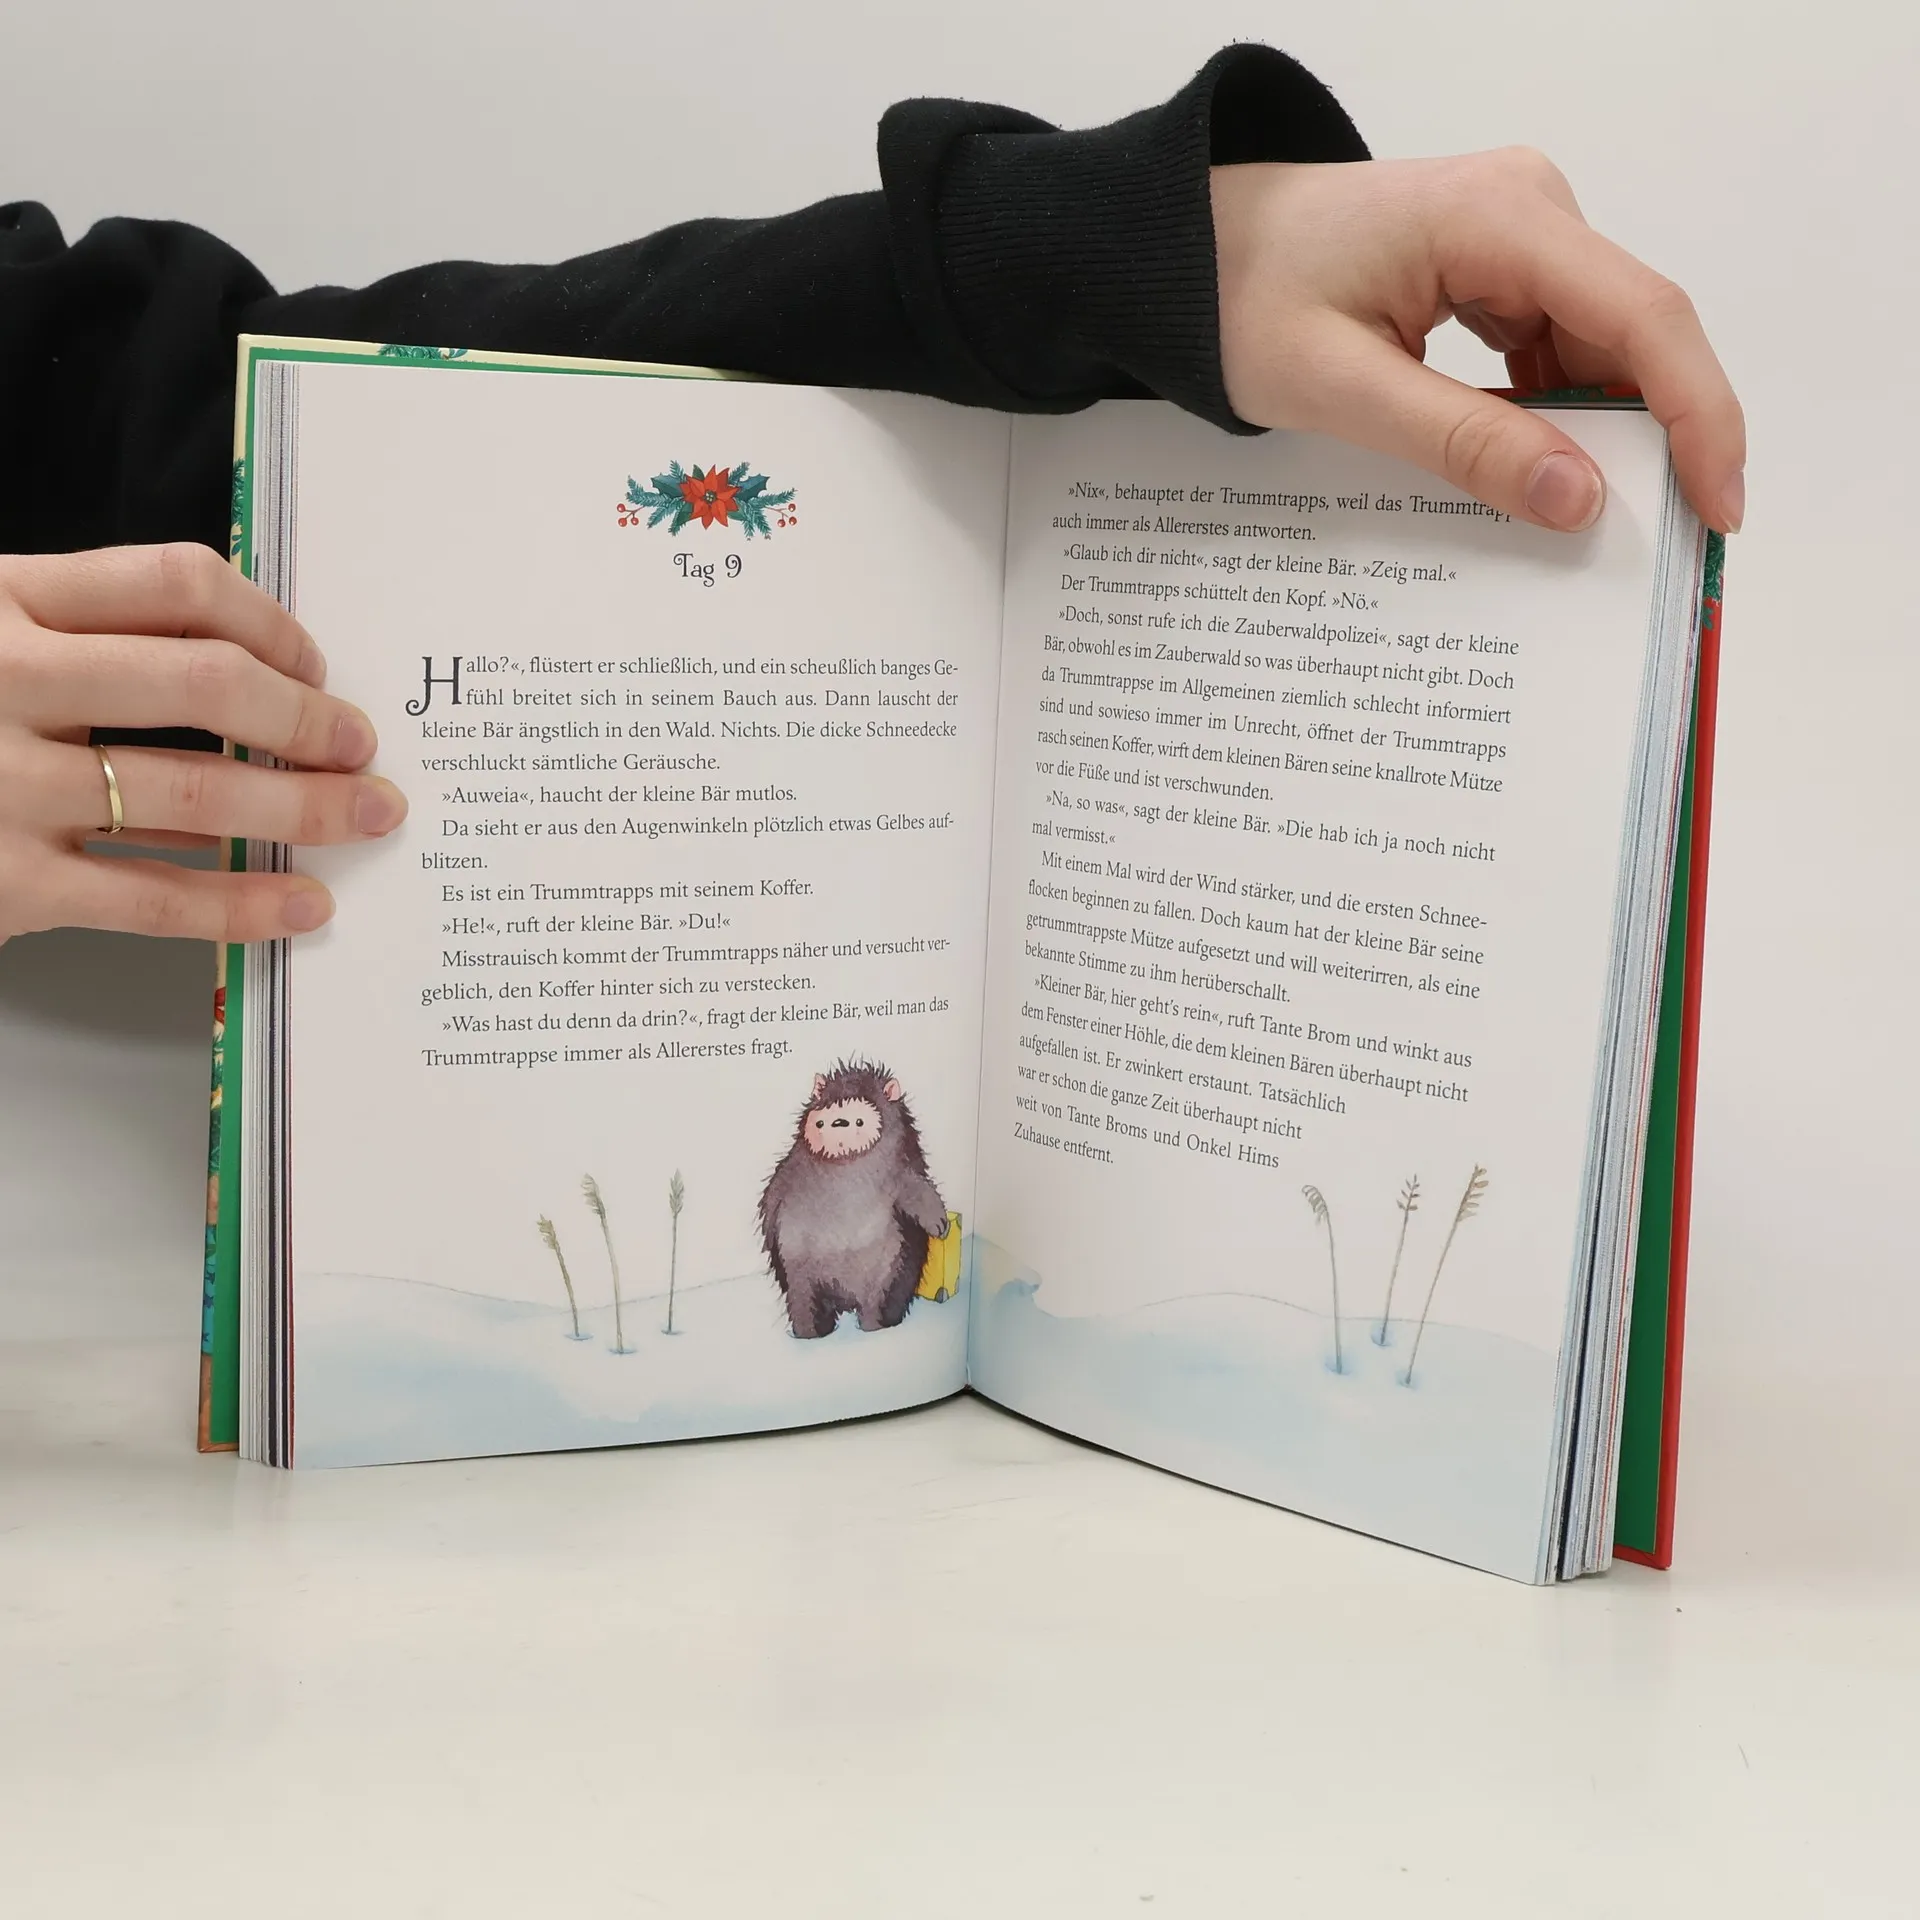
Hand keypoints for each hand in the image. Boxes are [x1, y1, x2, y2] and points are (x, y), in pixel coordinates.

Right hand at [0, 543, 405, 946]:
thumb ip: (80, 642)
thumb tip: (247, 680)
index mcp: (1, 603)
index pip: (173, 584)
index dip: (271, 623)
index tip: (316, 665)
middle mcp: (3, 680)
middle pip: (206, 682)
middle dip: (311, 719)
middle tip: (364, 747)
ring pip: (196, 789)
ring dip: (305, 809)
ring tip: (367, 817)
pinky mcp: (2, 884)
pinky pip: (154, 898)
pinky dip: (244, 905)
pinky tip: (302, 907)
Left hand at [1212, 151, 1744, 534]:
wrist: (1187, 248)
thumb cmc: (1239, 300)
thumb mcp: (1342, 387)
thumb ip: (1462, 443)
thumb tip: (1577, 500)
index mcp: (1500, 214)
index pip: (1642, 316)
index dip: (1698, 415)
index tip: (1716, 507)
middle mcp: (1531, 206)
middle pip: (1634, 333)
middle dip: (1656, 437)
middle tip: (1659, 541)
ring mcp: (1518, 232)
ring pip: (1598, 347)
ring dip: (1602, 432)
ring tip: (1590, 523)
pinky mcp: (1496, 264)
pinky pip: (1554, 346)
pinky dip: (1555, 414)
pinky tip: (1535, 473)